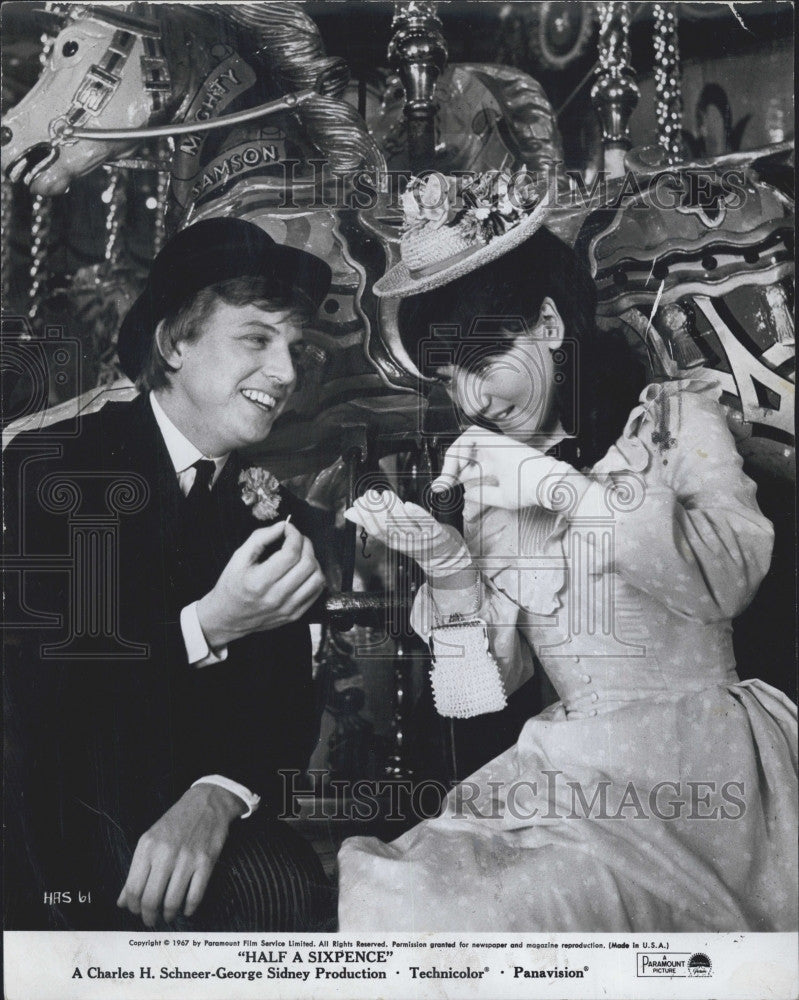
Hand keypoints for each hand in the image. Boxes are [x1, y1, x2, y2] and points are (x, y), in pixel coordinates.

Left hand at [116, 784, 243, 926]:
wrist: (206, 802)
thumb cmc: (176, 822)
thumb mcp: (150, 839)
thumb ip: (135, 870)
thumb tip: (122, 901)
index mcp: (147, 847)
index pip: (133, 889)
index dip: (134, 907)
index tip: (137, 912)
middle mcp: (165, 853)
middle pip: (151, 899)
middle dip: (149, 916)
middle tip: (151, 920)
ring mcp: (187, 858)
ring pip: (172, 901)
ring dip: (168, 915)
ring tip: (168, 915)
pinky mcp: (206, 861)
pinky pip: (195, 895)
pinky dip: (189, 908)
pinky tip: (186, 909)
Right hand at [197, 521, 324, 647]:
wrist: (228, 618)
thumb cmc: (231, 585)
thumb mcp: (239, 558)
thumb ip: (260, 538)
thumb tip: (282, 526)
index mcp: (259, 582)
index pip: (290, 554)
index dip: (294, 535)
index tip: (289, 528)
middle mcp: (276, 597)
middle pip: (307, 564)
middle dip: (306, 544)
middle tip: (297, 539)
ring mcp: (288, 608)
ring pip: (317, 578)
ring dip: (313, 560)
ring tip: (302, 554)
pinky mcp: (295, 614)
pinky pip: (316, 592)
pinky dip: (315, 576)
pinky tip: (304, 570)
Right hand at [344, 489, 472, 579]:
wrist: (441, 555)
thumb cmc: (412, 539)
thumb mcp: (390, 533)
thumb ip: (371, 522)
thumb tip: (349, 512)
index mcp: (391, 541)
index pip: (374, 530)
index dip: (364, 517)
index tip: (358, 502)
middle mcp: (404, 541)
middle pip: (387, 527)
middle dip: (376, 510)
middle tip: (370, 494)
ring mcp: (420, 537)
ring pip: (403, 524)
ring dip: (393, 507)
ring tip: (387, 494)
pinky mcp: (435, 532)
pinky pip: (425, 523)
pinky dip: (416, 513)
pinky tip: (407, 504)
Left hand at [432, 426, 554, 509]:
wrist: (543, 483)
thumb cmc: (528, 490)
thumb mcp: (500, 497)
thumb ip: (482, 494)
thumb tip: (466, 493)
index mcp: (494, 467)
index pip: (467, 468)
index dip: (452, 477)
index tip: (441, 488)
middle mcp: (492, 455)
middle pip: (462, 456)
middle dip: (447, 470)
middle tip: (440, 486)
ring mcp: (493, 446)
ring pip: (464, 442)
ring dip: (453, 457)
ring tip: (452, 475)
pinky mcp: (495, 438)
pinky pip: (471, 434)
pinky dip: (462, 447)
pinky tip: (463, 464)